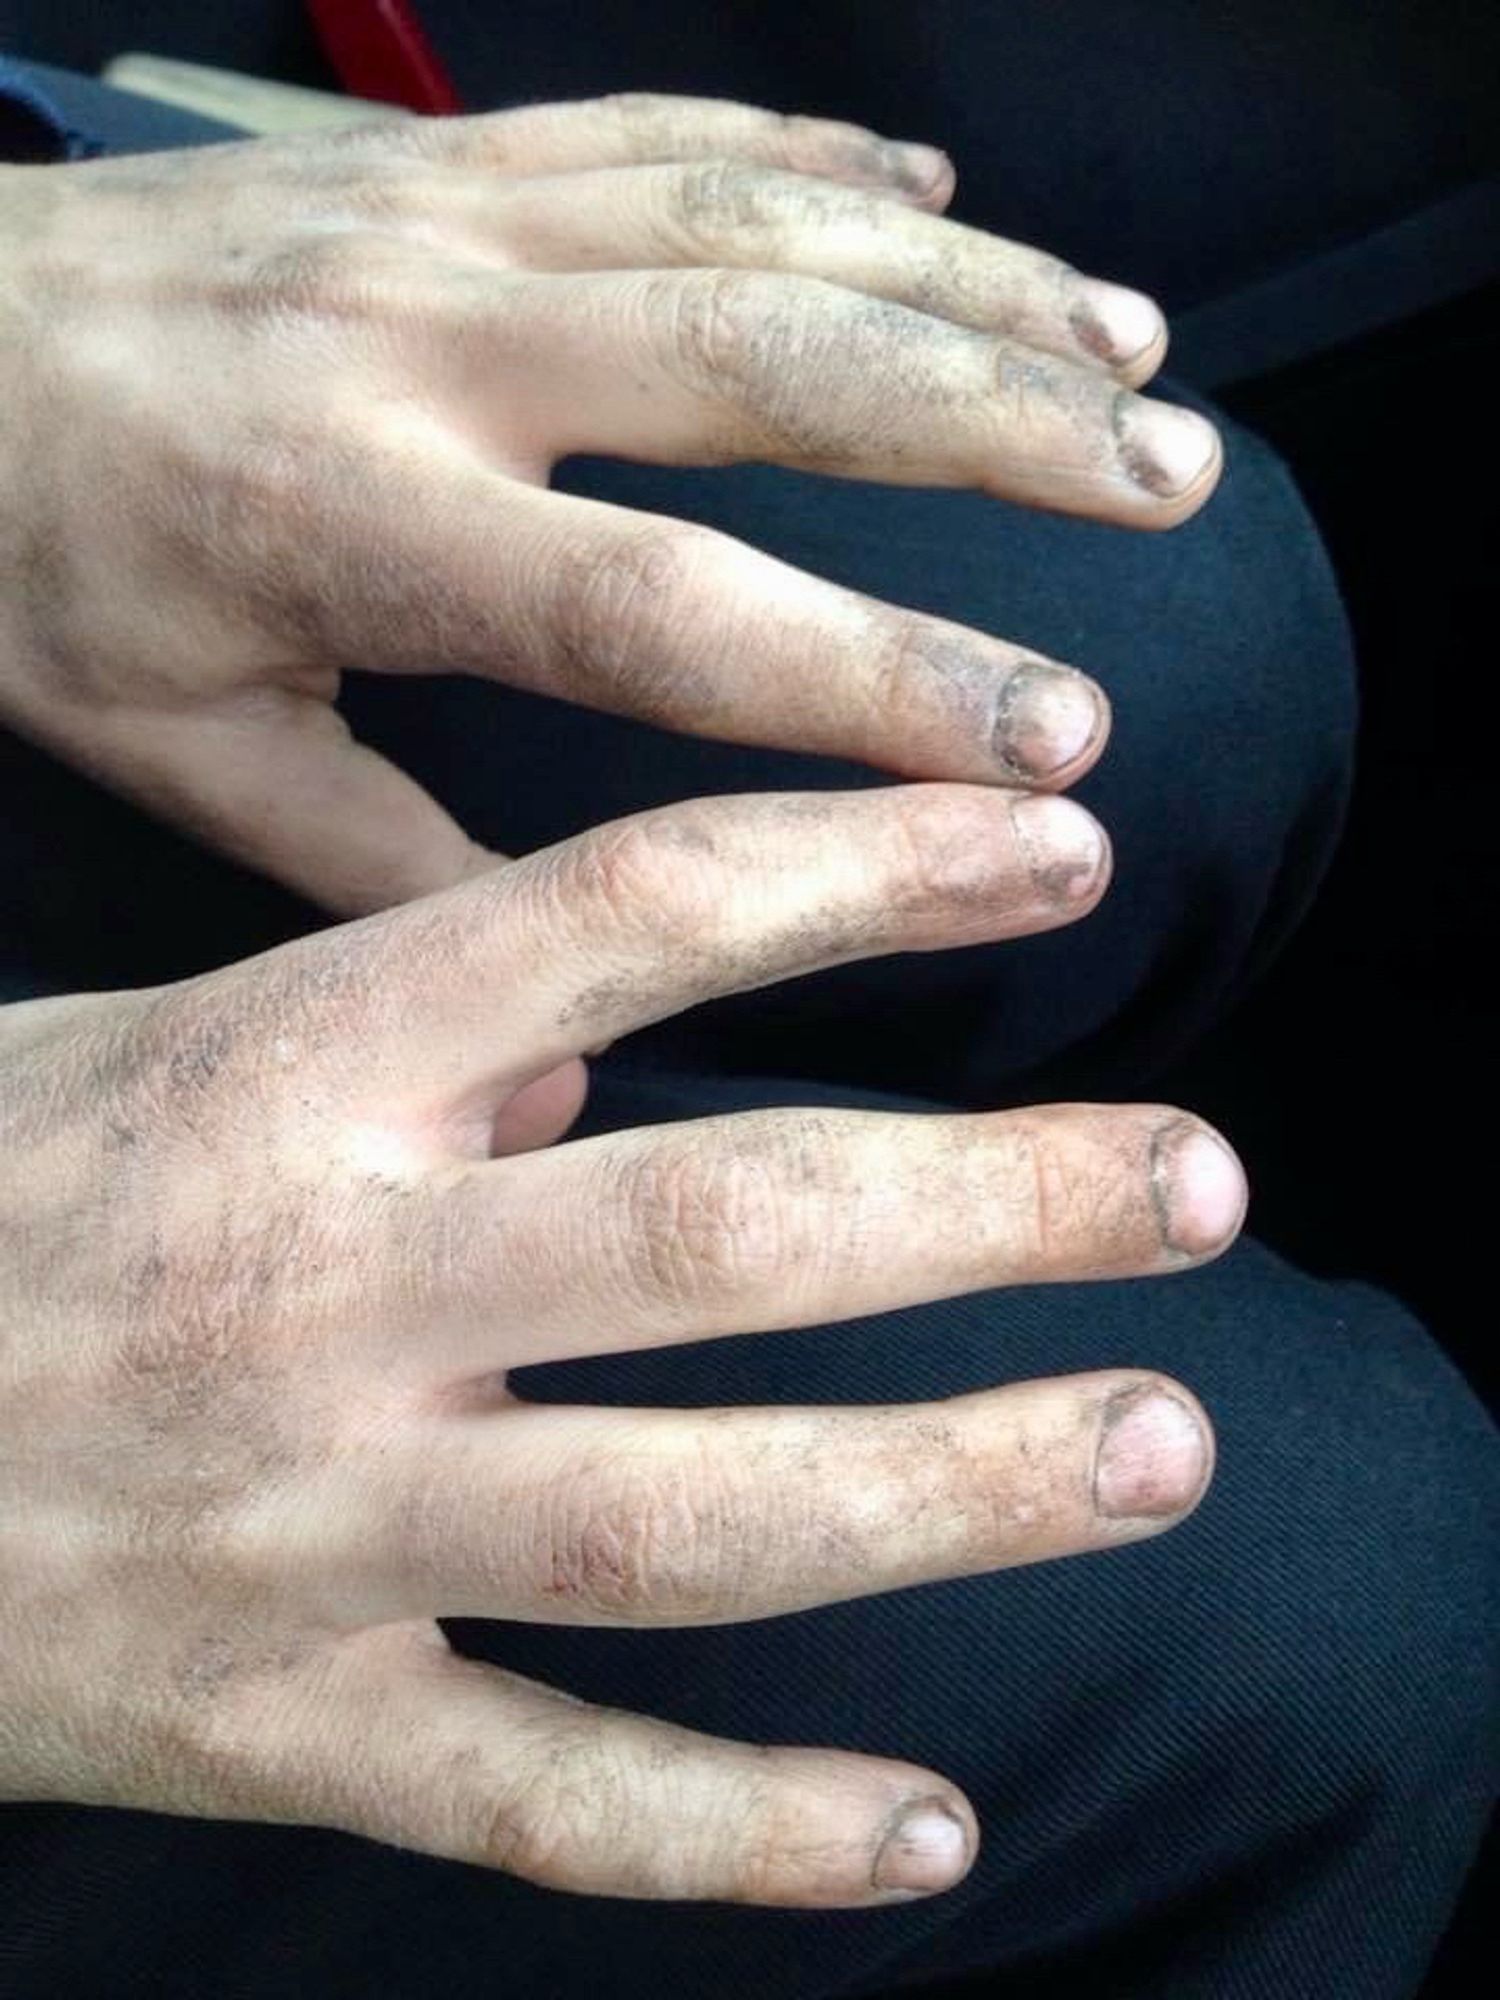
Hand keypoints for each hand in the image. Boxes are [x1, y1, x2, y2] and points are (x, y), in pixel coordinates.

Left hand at [0, 93, 1218, 915]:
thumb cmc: (33, 564)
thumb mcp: (180, 751)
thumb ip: (387, 865)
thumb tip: (560, 1013)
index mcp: (360, 514)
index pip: (664, 609)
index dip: (872, 678)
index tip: (1042, 747)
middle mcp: (432, 338)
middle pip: (771, 363)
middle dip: (1001, 426)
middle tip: (1174, 484)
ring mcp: (447, 219)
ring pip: (760, 221)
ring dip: (971, 280)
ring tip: (1136, 344)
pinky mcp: (445, 160)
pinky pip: (669, 130)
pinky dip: (829, 160)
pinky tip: (953, 198)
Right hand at [0, 781, 1243, 1902]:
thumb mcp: (143, 1049)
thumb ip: (385, 1028)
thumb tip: (606, 1036)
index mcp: (288, 1072)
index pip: (636, 915)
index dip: (868, 867)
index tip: (1054, 843)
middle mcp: (325, 1288)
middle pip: (724, 1226)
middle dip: (995, 1202)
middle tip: (1201, 1186)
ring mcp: (309, 1526)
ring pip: (685, 1519)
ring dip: (947, 1486)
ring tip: (1156, 1448)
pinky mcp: (274, 1725)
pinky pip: (541, 1796)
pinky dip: (743, 1836)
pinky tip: (929, 1837)